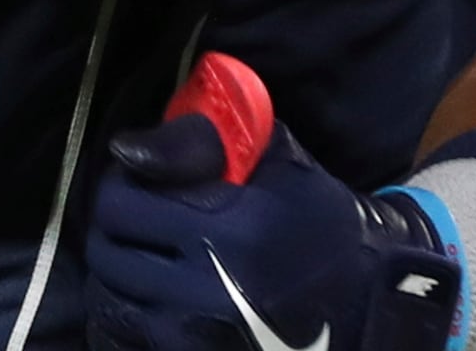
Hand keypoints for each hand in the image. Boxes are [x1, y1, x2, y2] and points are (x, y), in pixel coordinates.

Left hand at [86, 55, 459, 350]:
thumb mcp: (279, 163)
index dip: (124, 182)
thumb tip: (126, 149)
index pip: (122, 201)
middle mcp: (210, 287)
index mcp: (232, 228)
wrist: (367, 303)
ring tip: (150, 254)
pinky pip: (127, 330)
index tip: (142, 179)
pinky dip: (131, 308)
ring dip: (120, 269)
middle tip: (142, 216)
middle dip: (117, 225)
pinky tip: (158, 293)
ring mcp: (199, 334)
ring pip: (110, 294)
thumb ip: (201, 143)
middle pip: (108, 249)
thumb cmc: (321, 223)